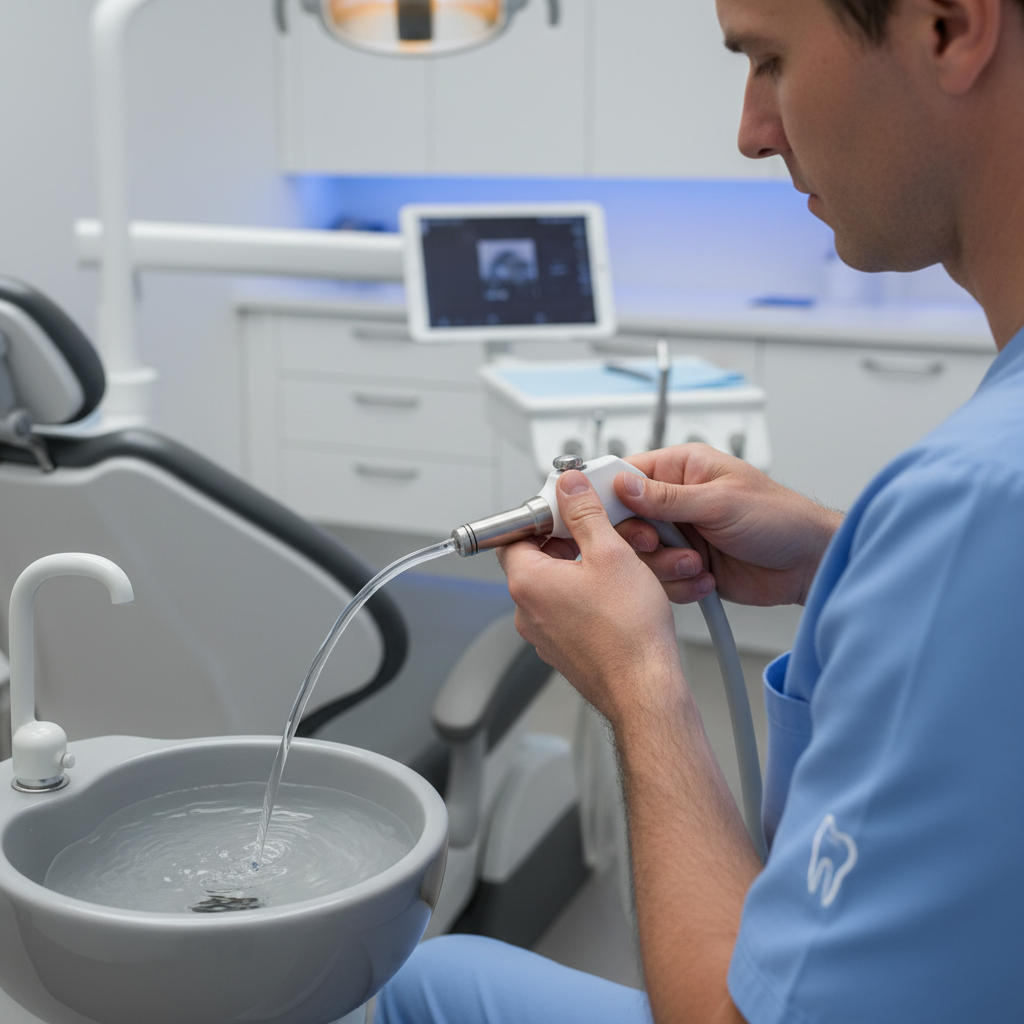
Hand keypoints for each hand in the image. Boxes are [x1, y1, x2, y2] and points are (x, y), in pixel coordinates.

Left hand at [497, 469, 684, 725]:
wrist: (646, 689)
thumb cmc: (628, 633)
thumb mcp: (610, 553)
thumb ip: (585, 513)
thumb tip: (568, 488)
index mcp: (528, 582)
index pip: (515, 534)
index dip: (544, 518)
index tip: (568, 510)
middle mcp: (528, 611)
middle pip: (544, 558)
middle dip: (580, 541)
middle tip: (609, 535)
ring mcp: (546, 634)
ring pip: (565, 585)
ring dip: (594, 569)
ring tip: (630, 565)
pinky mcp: (566, 650)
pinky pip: (576, 611)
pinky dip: (598, 597)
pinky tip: (628, 594)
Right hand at [614, 443, 841, 606]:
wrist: (808, 565)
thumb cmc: (780, 518)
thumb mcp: (721, 502)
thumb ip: (667, 497)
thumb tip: (624, 486)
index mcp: (682, 469)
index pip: (626, 474)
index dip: (608, 494)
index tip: (602, 514)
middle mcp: (675, 501)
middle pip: (625, 521)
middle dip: (640, 539)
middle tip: (655, 542)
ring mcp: (679, 535)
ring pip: (639, 556)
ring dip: (665, 565)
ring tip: (695, 563)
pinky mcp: (685, 565)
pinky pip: (660, 580)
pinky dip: (679, 584)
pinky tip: (704, 578)